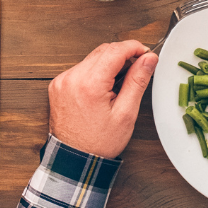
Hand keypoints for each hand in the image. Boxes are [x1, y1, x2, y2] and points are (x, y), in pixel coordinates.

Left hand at [48, 40, 157, 157]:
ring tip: (119, 85)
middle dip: (123, 55)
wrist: (74, 160)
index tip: (146, 53)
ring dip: (108, 64)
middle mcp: (72, 78)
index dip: (134, 48)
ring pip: (92, 58)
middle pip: (103, 51)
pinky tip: (103, 89)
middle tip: (136, 70)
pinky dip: (95, 72)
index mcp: (89, 84)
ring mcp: (62, 81)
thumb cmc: (99, 143)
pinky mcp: (58, 85)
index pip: (115, 50)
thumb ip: (138, 81)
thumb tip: (148, 59)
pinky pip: (81, 69)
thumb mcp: (125, 114)